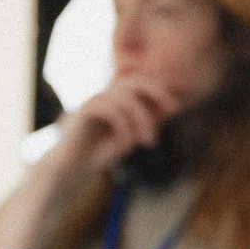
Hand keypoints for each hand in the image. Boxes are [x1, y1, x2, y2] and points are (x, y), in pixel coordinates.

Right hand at [52, 75, 184, 175]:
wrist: (73, 167)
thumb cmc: (101, 153)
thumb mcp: (132, 136)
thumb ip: (147, 121)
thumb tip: (171, 108)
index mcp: (116, 98)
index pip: (141, 83)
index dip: (160, 90)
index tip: (176, 108)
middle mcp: (105, 95)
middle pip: (134, 81)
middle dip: (157, 93)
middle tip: (172, 111)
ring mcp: (95, 101)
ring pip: (125, 99)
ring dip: (142, 120)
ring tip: (149, 143)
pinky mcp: (85, 111)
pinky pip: (111, 111)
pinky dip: (124, 127)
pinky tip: (128, 144)